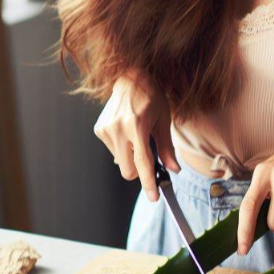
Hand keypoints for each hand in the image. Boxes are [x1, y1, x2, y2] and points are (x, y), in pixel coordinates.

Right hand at [94, 69, 179, 201]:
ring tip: (136, 134)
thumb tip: (173, 169)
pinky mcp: (99, 129)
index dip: (148, 183)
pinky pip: (113, 151)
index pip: (143, 163)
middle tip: (148, 155)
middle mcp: (118, 128)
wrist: (130, 76)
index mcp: (137, 125)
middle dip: (139, 170)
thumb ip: (167, 147)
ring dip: (130, 156)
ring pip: (120, 162)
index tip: (154, 197)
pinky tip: (126, 130)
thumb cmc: (151, 96)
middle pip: (128, 170)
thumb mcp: (164, 120)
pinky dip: (122, 147)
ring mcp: (106, 129)